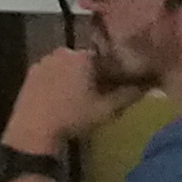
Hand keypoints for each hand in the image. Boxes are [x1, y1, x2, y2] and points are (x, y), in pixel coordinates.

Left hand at [0, 46, 137, 160]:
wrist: (33, 129)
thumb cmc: (73, 117)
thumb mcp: (107, 109)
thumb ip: (129, 95)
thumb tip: (150, 86)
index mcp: (82, 56)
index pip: (107, 58)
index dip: (115, 72)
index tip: (119, 86)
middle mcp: (62, 52)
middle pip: (87, 61)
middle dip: (96, 74)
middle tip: (101, 94)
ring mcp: (43, 60)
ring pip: (69, 66)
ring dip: (77, 77)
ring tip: (82, 98)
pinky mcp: (31, 73)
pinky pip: (53, 73)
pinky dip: (60, 81)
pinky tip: (63, 98)